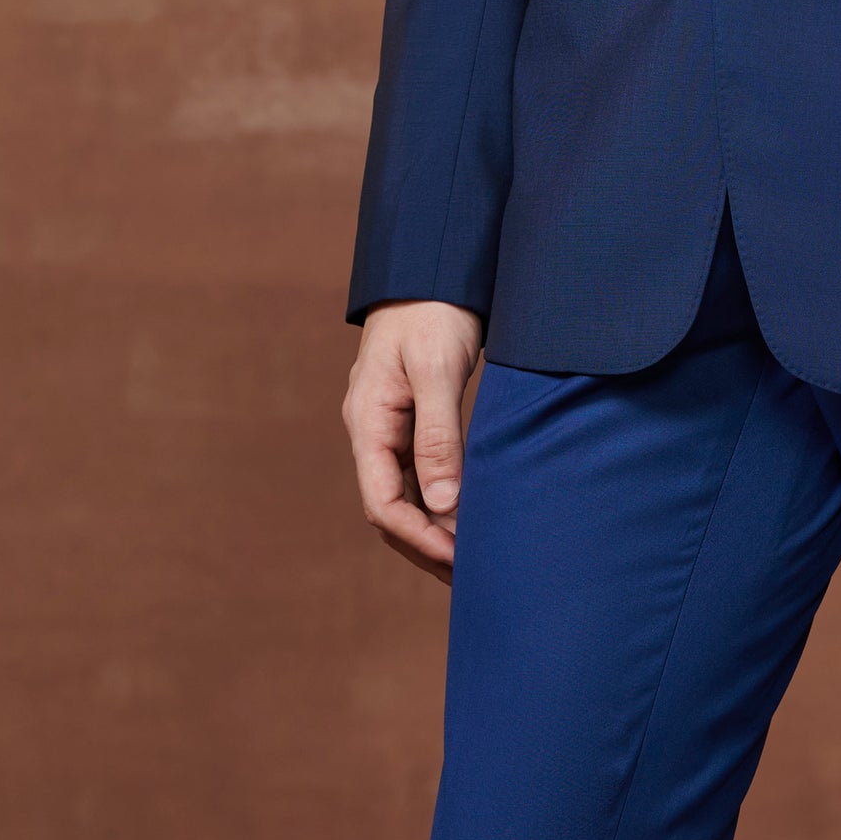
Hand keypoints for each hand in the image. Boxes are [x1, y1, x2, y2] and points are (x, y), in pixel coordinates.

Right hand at [342, 299, 483, 581]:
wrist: (432, 267)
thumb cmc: (432, 310)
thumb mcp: (436, 369)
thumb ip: (437, 437)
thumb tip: (442, 507)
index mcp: (367, 422)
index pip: (382, 502)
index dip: (417, 537)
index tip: (456, 558)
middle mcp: (373, 431)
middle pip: (391, 508)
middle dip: (426, 544)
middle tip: (471, 572)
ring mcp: (390, 426)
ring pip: (406, 495)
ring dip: (435, 527)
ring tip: (474, 557)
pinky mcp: (412, 418)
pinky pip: (420, 473)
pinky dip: (442, 500)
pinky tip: (469, 516)